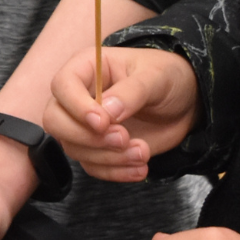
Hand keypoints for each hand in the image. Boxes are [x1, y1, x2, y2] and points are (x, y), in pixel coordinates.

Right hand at [43, 47, 197, 180]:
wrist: (184, 103)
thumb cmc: (167, 77)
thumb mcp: (155, 77)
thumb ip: (132, 91)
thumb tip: (108, 111)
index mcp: (87, 68)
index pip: (62, 85)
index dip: (76, 106)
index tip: (103, 122)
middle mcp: (79, 96)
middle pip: (55, 121)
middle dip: (86, 137)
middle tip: (123, 138)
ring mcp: (85, 125)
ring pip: (73, 148)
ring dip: (108, 157)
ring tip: (142, 152)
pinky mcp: (98, 148)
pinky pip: (92, 166)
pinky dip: (115, 172)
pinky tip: (139, 166)